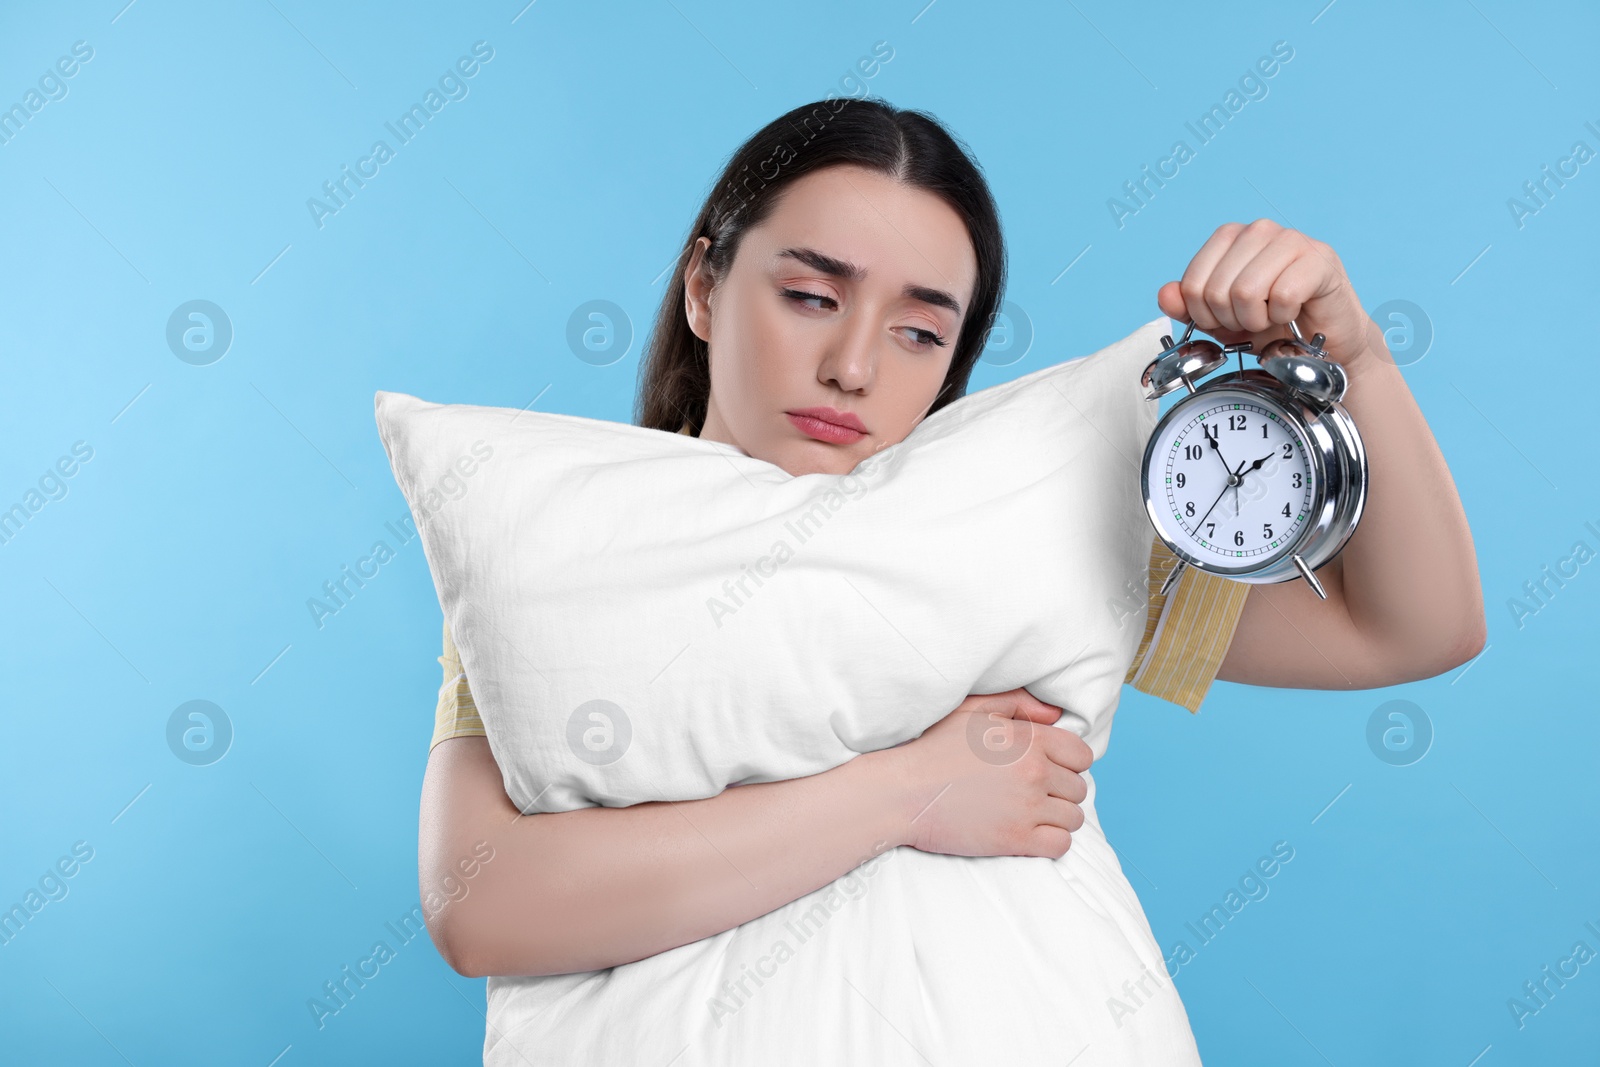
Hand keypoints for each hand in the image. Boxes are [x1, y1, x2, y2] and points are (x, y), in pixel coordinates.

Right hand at [880, 688, 1092, 859]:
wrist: (902, 792)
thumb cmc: (933, 748)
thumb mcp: (972, 711)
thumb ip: (1017, 704)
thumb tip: (1055, 714)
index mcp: (1029, 739)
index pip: (1081, 755)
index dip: (1069, 763)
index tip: (1048, 769)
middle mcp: (1034, 772)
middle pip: (1078, 788)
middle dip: (1061, 791)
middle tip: (1033, 793)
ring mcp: (1027, 807)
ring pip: (1074, 818)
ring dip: (1057, 817)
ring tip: (1031, 814)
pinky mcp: (1015, 839)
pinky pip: (1061, 844)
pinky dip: (1052, 841)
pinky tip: (1030, 834)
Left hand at [1157, 218, 1378, 375]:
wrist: (1323, 338)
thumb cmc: (1272, 323)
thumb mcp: (1220, 319)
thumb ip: (1188, 306)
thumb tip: (1166, 294)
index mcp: (1229, 237)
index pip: (1191, 284)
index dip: (1204, 316)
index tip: (1225, 321)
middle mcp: (1258, 230)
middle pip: (1216, 290)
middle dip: (1231, 320)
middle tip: (1253, 320)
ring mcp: (1290, 240)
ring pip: (1246, 291)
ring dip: (1256, 319)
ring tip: (1271, 316)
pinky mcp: (1319, 259)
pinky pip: (1282, 295)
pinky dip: (1283, 316)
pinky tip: (1293, 311)